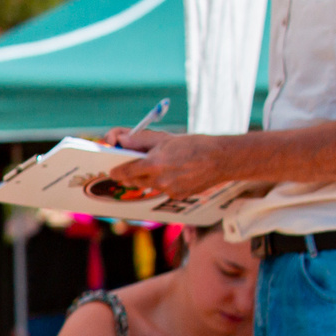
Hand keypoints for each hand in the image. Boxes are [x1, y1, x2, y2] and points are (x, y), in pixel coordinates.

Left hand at [99, 128, 232, 198]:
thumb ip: (141, 141)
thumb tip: (121, 140)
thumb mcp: (166, 138)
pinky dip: (166, 184)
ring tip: (161, 167)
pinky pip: (165, 191)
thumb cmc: (194, 144)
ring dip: (150, 179)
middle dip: (132, 175)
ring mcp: (169, 190)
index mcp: (153, 164)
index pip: (125, 172)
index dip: (117, 171)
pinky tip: (177, 174)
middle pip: (135, 181)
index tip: (113, 170)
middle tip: (132, 169)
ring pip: (150, 186)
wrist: (222, 159)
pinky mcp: (178, 196)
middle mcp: (159, 180)